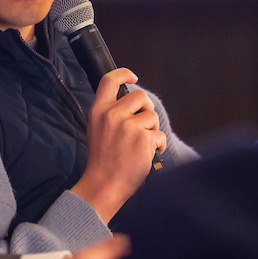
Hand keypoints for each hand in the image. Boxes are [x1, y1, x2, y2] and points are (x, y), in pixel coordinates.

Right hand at [70, 68, 166, 221]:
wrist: (103, 185)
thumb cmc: (102, 160)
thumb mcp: (97, 129)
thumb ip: (111, 112)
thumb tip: (133, 101)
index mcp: (98, 111)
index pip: (109, 80)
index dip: (124, 74)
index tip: (133, 78)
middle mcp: (112, 115)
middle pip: (140, 96)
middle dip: (147, 108)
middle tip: (145, 123)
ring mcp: (128, 127)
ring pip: (152, 117)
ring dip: (153, 129)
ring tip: (143, 144)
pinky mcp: (143, 139)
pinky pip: (160, 136)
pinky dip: (159, 146)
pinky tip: (149, 155)